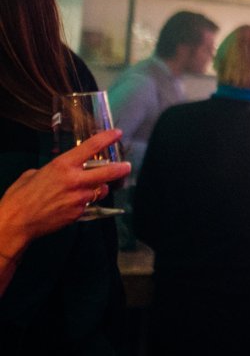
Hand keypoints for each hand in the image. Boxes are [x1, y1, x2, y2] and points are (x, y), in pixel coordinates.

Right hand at [0, 129, 130, 253]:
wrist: (17, 221)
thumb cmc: (20, 195)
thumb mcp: (34, 173)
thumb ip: (53, 170)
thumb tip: (61, 171)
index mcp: (62, 165)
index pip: (90, 148)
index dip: (107, 139)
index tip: (117, 134)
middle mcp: (75, 180)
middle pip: (108, 172)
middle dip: (121, 169)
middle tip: (126, 166)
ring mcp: (80, 197)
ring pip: (102, 190)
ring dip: (101, 188)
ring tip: (93, 188)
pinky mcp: (80, 212)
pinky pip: (90, 203)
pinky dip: (87, 201)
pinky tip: (75, 203)